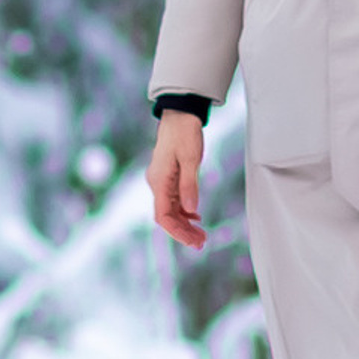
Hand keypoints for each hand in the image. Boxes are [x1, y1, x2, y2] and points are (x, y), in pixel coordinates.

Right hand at [148, 110, 206, 250]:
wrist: (179, 115)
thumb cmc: (184, 133)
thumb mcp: (190, 158)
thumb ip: (189, 184)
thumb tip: (190, 209)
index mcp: (159, 181)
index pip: (164, 216)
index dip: (177, 232)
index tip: (192, 241)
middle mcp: (157, 184)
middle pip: (167, 216)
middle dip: (183, 232)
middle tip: (202, 242)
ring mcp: (162, 181)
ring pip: (171, 210)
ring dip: (185, 223)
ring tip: (201, 234)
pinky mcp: (168, 177)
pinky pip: (174, 200)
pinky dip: (185, 211)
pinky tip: (195, 216)